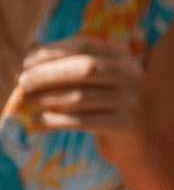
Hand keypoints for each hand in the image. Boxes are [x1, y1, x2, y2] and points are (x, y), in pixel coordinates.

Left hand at [16, 37, 149, 161]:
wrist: (135, 142)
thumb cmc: (105, 107)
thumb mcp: (96, 83)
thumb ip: (71, 70)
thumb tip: (29, 68)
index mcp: (124, 58)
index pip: (85, 46)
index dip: (53, 52)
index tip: (26, 62)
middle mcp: (132, 76)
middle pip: (84, 68)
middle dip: (47, 74)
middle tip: (21, 82)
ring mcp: (131, 100)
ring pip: (80, 96)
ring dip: (45, 97)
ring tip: (23, 101)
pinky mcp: (124, 125)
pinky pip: (81, 121)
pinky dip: (53, 120)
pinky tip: (36, 120)